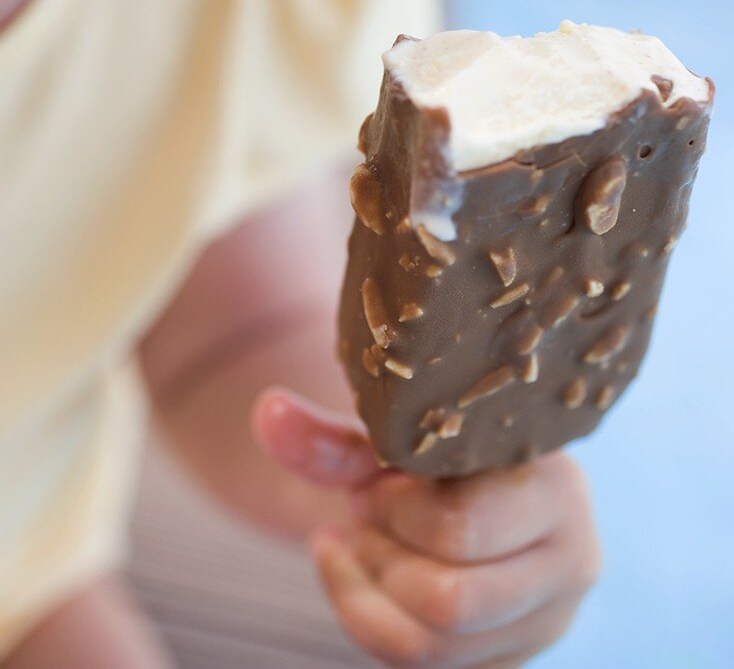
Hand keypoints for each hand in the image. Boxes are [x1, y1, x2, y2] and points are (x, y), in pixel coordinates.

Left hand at [253, 388, 600, 667]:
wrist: (460, 485)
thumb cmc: (429, 450)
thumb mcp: (388, 437)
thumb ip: (330, 436)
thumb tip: (267, 412)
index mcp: (557, 485)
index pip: (461, 527)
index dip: (397, 510)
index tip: (379, 479)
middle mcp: (573, 559)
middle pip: (450, 600)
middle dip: (382, 556)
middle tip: (363, 514)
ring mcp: (548, 619)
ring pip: (434, 646)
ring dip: (370, 591)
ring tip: (355, 540)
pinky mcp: (514, 657)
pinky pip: (425, 668)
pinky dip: (368, 621)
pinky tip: (355, 572)